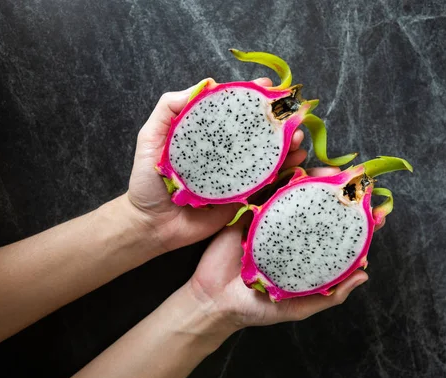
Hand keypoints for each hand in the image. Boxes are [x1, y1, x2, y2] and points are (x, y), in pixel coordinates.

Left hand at [126, 78, 307, 251]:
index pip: (231, 110)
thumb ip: (169, 109)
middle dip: (276, 120)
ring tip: (298, 137)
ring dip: (286, 144)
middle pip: (255, 132)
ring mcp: (235, 175)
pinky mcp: (241, 198)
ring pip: (266, 155)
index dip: (250, 96)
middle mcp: (223, 152)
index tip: (268, 86)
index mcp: (205, 135)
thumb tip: (207, 84)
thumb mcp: (151, 138)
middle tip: (291, 113)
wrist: (150, 225)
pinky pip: (266, 183)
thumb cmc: (146, 181)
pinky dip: (285, 171)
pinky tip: (298, 161)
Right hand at [188, 167, 368, 331]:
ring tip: (329, 172)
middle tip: (353, 184)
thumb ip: (329, 295)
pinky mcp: (248, 211)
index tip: (377, 213)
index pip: (337, 233)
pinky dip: (279, 177)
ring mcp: (270, 220)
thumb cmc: (257, 308)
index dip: (357, 222)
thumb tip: (364, 275)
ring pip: (294, 192)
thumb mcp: (297, 306)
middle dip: (338, 192)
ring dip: (312, 177)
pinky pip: (265, 190)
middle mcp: (292, 233)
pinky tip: (294, 168)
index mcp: (306, 253)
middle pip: (318, 206)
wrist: (214, 301)